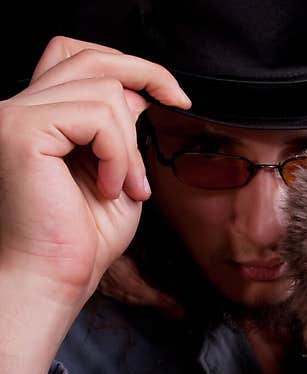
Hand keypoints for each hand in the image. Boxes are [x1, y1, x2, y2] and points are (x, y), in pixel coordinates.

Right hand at [0, 36, 190, 308]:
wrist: (56, 276)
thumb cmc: (83, 237)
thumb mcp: (117, 172)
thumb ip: (121, 131)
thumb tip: (134, 93)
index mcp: (39, 116)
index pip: (77, 58)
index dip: (130, 66)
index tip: (175, 97)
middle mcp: (18, 108)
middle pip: (86, 55)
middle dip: (145, 73)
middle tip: (180, 103)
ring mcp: (14, 116)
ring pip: (102, 92)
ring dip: (130, 146)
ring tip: (124, 188)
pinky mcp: (21, 130)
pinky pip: (95, 116)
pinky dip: (117, 154)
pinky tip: (107, 189)